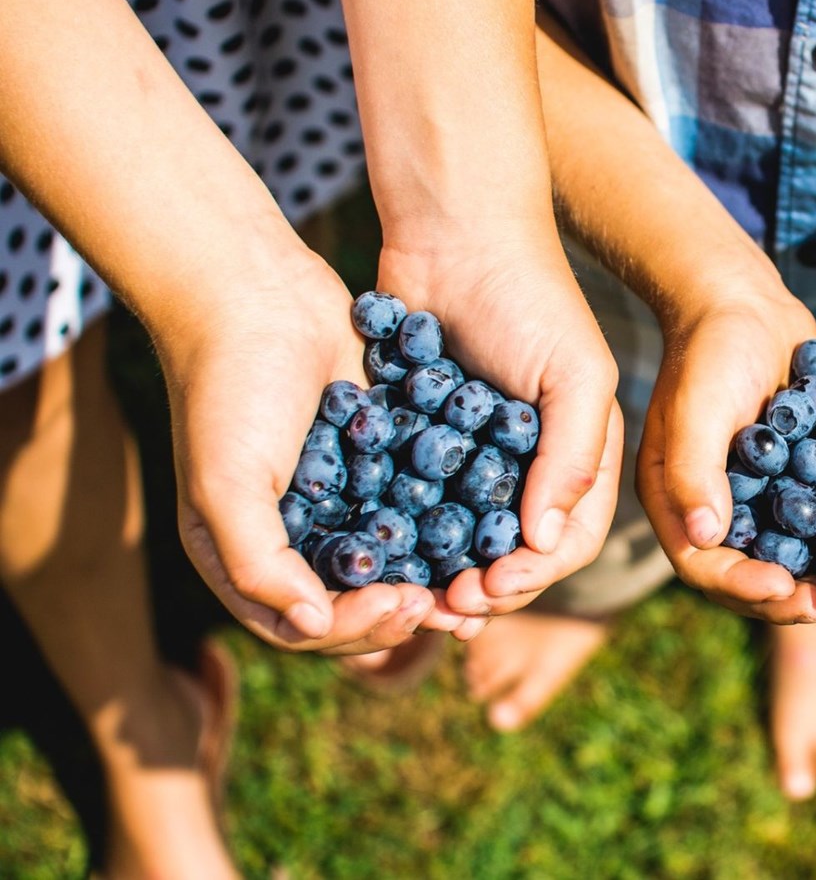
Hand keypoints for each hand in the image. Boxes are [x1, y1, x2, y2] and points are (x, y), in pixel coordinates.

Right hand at [166, 260, 450, 654]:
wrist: (256, 291)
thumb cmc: (228, 390)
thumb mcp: (226, 483)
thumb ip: (257, 562)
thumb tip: (311, 623)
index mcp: (247, 553)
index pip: (308, 624)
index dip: (358, 627)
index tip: (405, 605)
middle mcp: (296, 535)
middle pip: (358, 602)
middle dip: (405, 610)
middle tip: (456, 603)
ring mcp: (340, 496)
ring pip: (395, 560)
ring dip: (435, 578)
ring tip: (479, 581)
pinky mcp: (380, 456)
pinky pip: (416, 505)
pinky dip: (446, 523)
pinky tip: (486, 528)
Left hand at [376, 238, 623, 620]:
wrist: (452, 227)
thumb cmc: (528, 295)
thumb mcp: (574, 373)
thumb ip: (572, 457)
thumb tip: (544, 543)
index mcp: (581, 451)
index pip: (570, 537)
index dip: (537, 575)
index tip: (491, 590)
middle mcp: (532, 461)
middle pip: (516, 552)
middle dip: (487, 587)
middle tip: (446, 607)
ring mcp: (476, 453)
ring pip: (464, 538)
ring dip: (444, 572)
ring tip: (415, 595)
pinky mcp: (423, 437)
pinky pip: (417, 501)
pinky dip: (405, 532)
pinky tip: (382, 552)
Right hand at [636, 285, 815, 623]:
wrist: (745, 302)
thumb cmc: (712, 347)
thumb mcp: (699, 406)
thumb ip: (693, 469)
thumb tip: (704, 536)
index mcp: (673, 500)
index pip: (702, 564)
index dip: (740, 586)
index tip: (783, 590)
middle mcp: (709, 508)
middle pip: (744, 575)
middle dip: (785, 598)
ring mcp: (750, 497)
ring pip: (782, 560)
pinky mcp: (787, 481)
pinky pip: (811, 526)